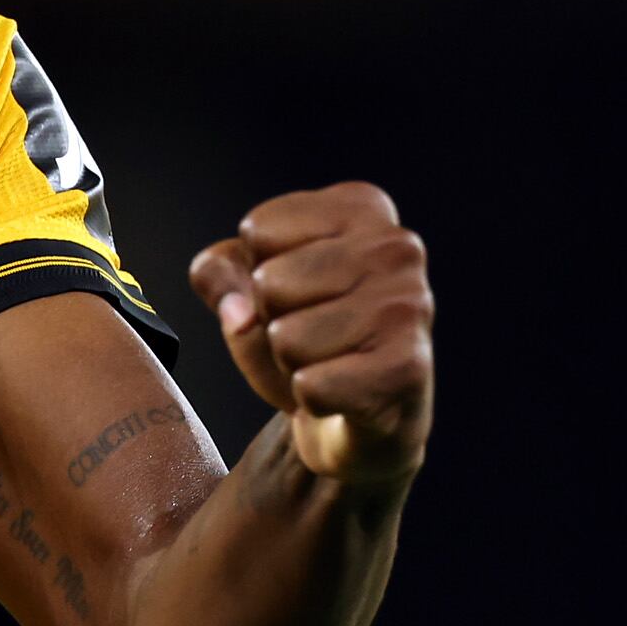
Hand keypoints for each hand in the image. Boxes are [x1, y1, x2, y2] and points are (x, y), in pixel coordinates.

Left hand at [188, 182, 432, 484]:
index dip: (256, 271)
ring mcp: (409, 306)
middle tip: (312, 333)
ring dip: (292, 361)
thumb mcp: (247, 287)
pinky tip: (343, 393)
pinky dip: (311, 398)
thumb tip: (237, 313)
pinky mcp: (408, 368)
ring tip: (328, 360)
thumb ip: (217, 273)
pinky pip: (310, 386)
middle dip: (273, 320)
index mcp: (361, 207)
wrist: (356, 418)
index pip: (256, 230)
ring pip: (287, 338)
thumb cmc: (306, 332)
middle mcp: (396, 248)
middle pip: (269, 284)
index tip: (298, 290)